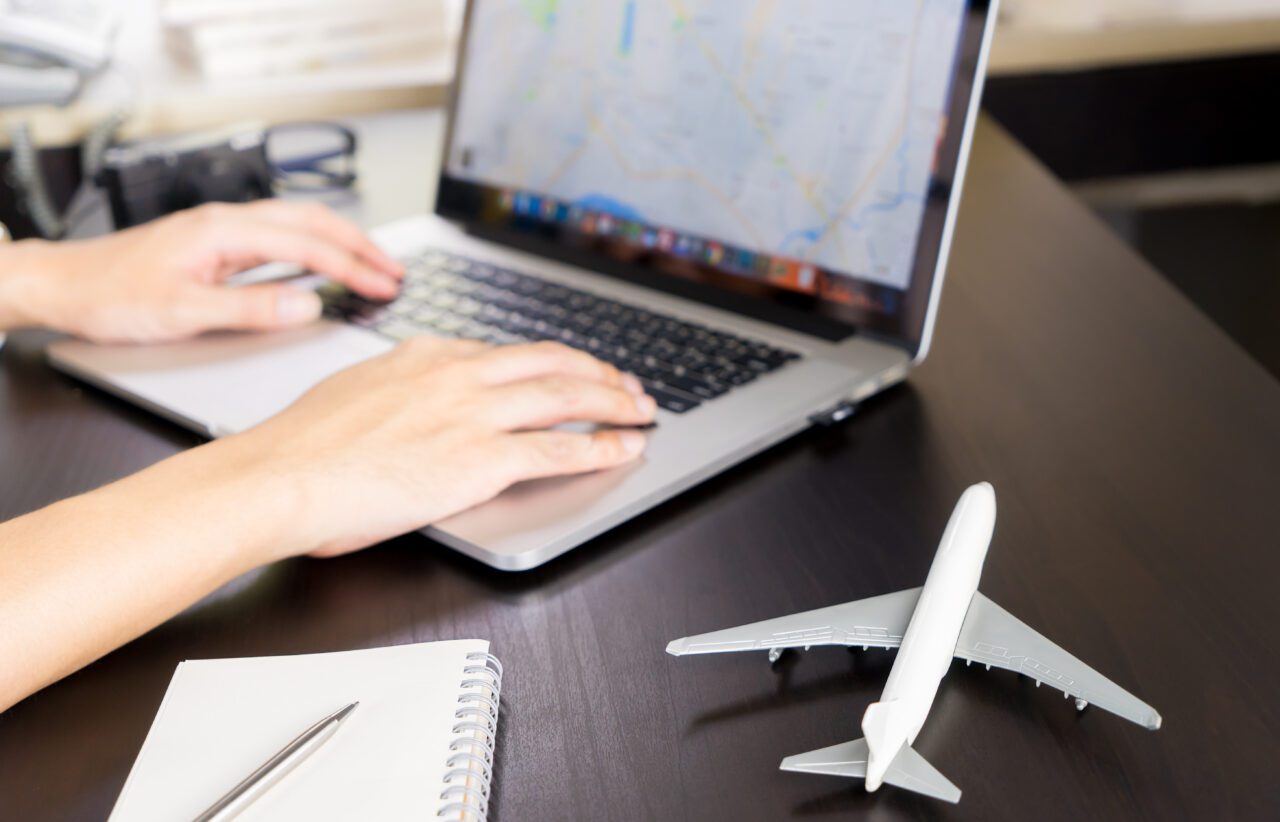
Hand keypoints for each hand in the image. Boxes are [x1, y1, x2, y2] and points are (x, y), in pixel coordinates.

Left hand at [18, 200, 401, 342]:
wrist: (65, 285)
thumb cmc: (110, 295)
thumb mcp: (184, 311)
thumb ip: (250, 309)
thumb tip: (308, 308)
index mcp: (224, 230)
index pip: (307, 245)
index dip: (352, 266)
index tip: (384, 284)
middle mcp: (227, 222)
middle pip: (312, 222)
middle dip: (360, 244)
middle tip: (396, 270)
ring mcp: (222, 231)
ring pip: (299, 225)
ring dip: (341, 242)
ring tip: (374, 264)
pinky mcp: (217, 245)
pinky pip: (280, 238)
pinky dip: (314, 249)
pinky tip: (324, 265)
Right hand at [218, 338, 657, 559]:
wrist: (283, 474)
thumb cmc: (302, 446)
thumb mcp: (354, 392)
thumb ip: (395, 391)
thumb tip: (407, 404)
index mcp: (425, 356)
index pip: (506, 352)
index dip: (551, 361)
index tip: (570, 368)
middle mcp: (457, 375)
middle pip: (549, 363)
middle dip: (597, 372)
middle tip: (626, 382)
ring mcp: (473, 414)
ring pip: (566, 399)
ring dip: (613, 403)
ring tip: (641, 410)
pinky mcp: (481, 459)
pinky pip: (558, 451)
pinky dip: (600, 448)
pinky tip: (624, 449)